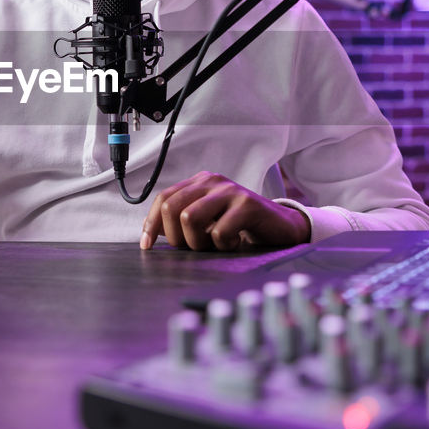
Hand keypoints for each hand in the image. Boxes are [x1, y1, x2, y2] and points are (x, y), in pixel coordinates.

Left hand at [139, 171, 310, 251]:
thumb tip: (150, 234)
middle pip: (172, 208)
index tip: (147, 246)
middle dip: (176, 237)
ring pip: (189, 218)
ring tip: (213, 245)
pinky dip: (223, 246)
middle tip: (193, 247)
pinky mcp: (247, 204)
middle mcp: (213, 181)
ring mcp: (230, 191)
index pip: (164, 198)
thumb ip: (182, 220)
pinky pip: (218, 232)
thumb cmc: (239, 226)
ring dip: (198, 242)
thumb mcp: (208, 219)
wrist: (280, 227)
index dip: (152, 224)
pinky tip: (234, 243)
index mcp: (200, 182)